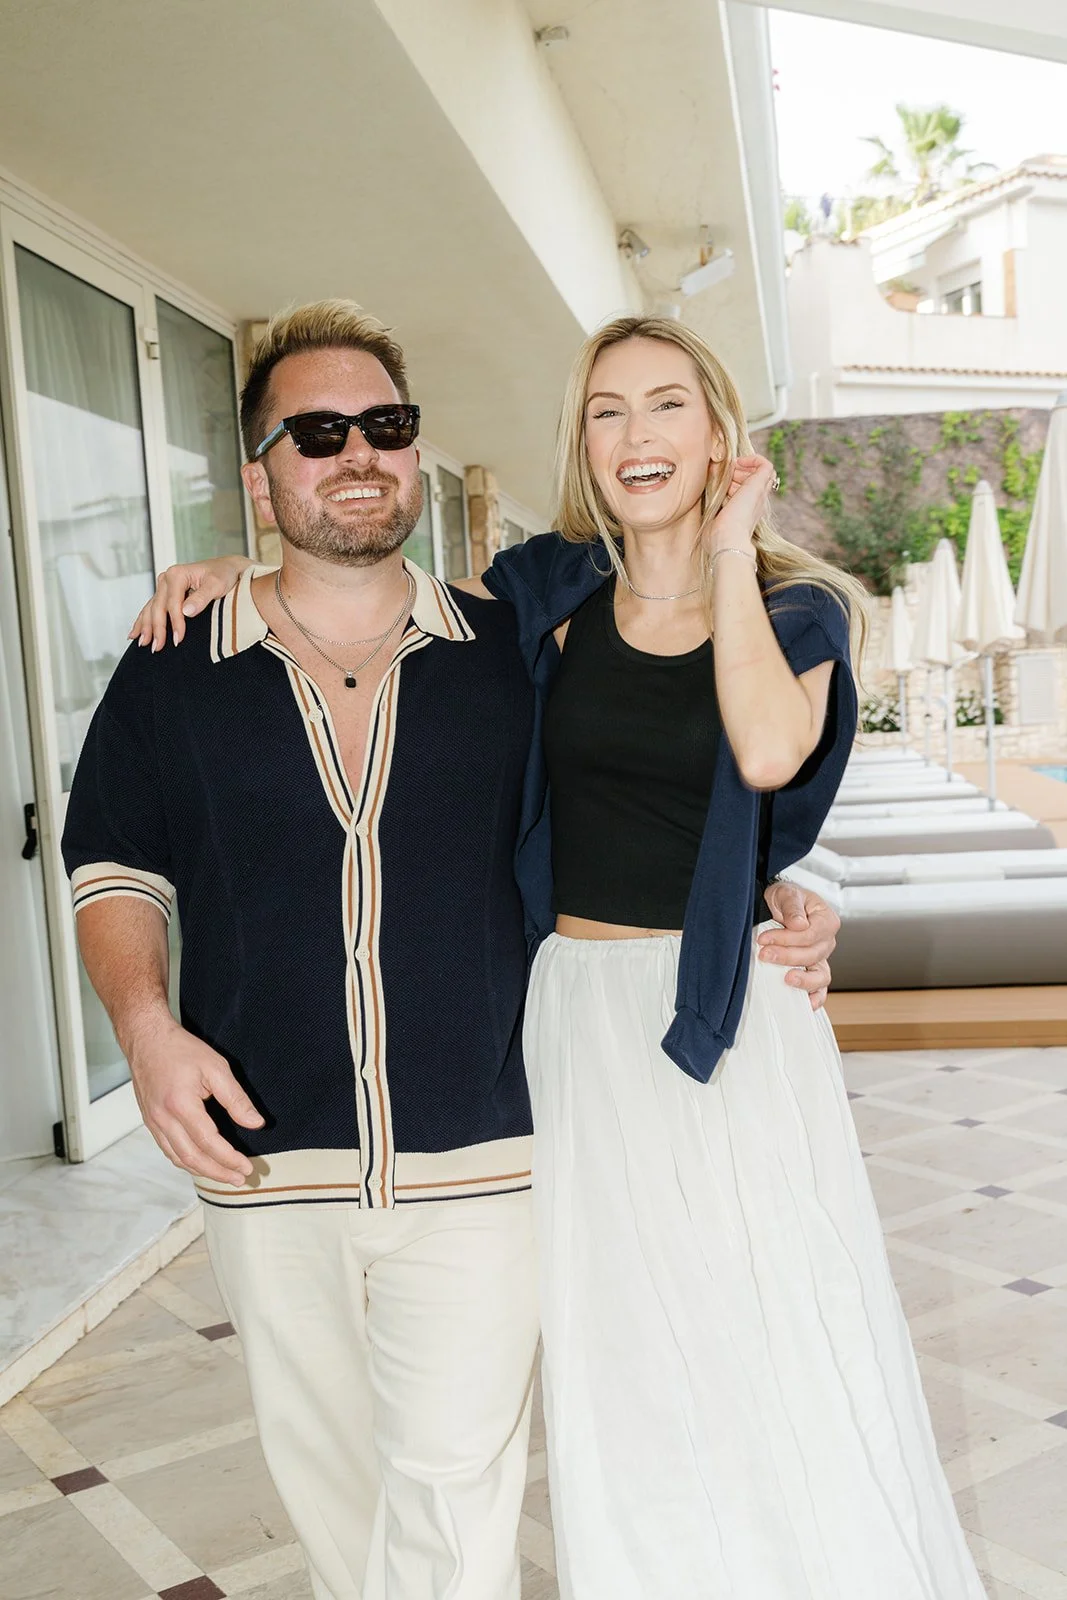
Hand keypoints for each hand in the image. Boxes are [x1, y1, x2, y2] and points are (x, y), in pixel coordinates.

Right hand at [128, 555, 253, 650]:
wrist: (226, 568)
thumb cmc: (223, 574)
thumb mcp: (216, 584)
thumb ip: (201, 597)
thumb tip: (186, 612)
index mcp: (177, 574)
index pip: (173, 603)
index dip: (175, 623)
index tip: (178, 639)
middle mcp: (166, 578)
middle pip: (158, 607)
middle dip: (156, 629)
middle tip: (157, 647)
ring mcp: (164, 586)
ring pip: (151, 609)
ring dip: (146, 627)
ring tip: (143, 644)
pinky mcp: (165, 593)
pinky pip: (151, 608)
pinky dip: (143, 621)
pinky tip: (135, 634)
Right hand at [128, 1017, 264, 1186]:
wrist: (146, 1039)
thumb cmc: (180, 1050)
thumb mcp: (216, 1068)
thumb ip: (236, 1099)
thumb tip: (255, 1123)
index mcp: (180, 1105)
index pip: (209, 1143)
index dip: (229, 1159)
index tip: (247, 1168)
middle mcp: (163, 1118)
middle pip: (192, 1158)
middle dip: (218, 1172)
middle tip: (240, 1179)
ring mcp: (153, 1122)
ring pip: (178, 1158)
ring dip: (202, 1171)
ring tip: (224, 1176)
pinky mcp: (150, 1121)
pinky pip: (168, 1149)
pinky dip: (185, 1161)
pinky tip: (200, 1163)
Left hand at [702, 454, 776, 555]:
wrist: (727, 540)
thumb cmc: (716, 536)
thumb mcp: (713, 516)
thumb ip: (712, 502)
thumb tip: (708, 483)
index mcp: (746, 512)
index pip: (746, 490)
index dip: (733, 482)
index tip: (721, 486)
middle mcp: (756, 503)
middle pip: (752, 480)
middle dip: (737, 475)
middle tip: (724, 481)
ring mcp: (759, 494)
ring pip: (759, 473)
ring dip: (742, 469)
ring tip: (728, 475)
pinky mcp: (759, 486)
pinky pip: (766, 465)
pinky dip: (753, 459)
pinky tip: (738, 463)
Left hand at [758, 880, 838, 1011]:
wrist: (777, 906)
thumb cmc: (784, 899)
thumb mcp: (786, 893)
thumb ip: (792, 907)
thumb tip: (799, 924)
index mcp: (826, 920)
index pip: (810, 934)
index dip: (787, 939)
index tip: (764, 938)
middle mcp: (827, 941)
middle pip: (813, 954)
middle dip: (787, 956)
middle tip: (764, 954)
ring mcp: (821, 958)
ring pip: (821, 975)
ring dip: (803, 979)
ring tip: (786, 979)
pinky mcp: (812, 971)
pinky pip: (820, 988)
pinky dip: (815, 998)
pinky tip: (805, 1004)